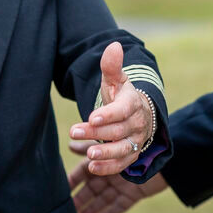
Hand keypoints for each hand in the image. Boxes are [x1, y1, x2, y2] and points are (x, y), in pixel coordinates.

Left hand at [68, 42, 154, 174]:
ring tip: (88, 155)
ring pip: (123, 149)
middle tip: (73, 131)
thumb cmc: (121, 95)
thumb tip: (113, 46)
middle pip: (118, 130)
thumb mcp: (116, 80)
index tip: (92, 117)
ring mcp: (136, 140)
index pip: (123, 109)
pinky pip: (123, 164)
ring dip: (106, 153)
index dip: (109, 114)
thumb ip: (111, 66)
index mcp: (132, 102)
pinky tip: (92, 167)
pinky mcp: (132, 155)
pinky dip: (109, 167)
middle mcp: (137, 123)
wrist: (138, 113)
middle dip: (96, 133)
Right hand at [69, 140, 167, 212]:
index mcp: (104, 160)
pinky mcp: (133, 194)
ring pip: (103, 199)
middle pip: (91, 189)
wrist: (162, 149)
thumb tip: (70, 145)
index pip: (83, 173)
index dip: (73, 180)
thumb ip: (90, 145)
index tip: (61, 189)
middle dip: (80, 199)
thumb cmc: (132, 142)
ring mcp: (122, 184)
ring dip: (92, 209)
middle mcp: (111, 173)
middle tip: (68, 209)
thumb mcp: (109, 142)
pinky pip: (120, 206)